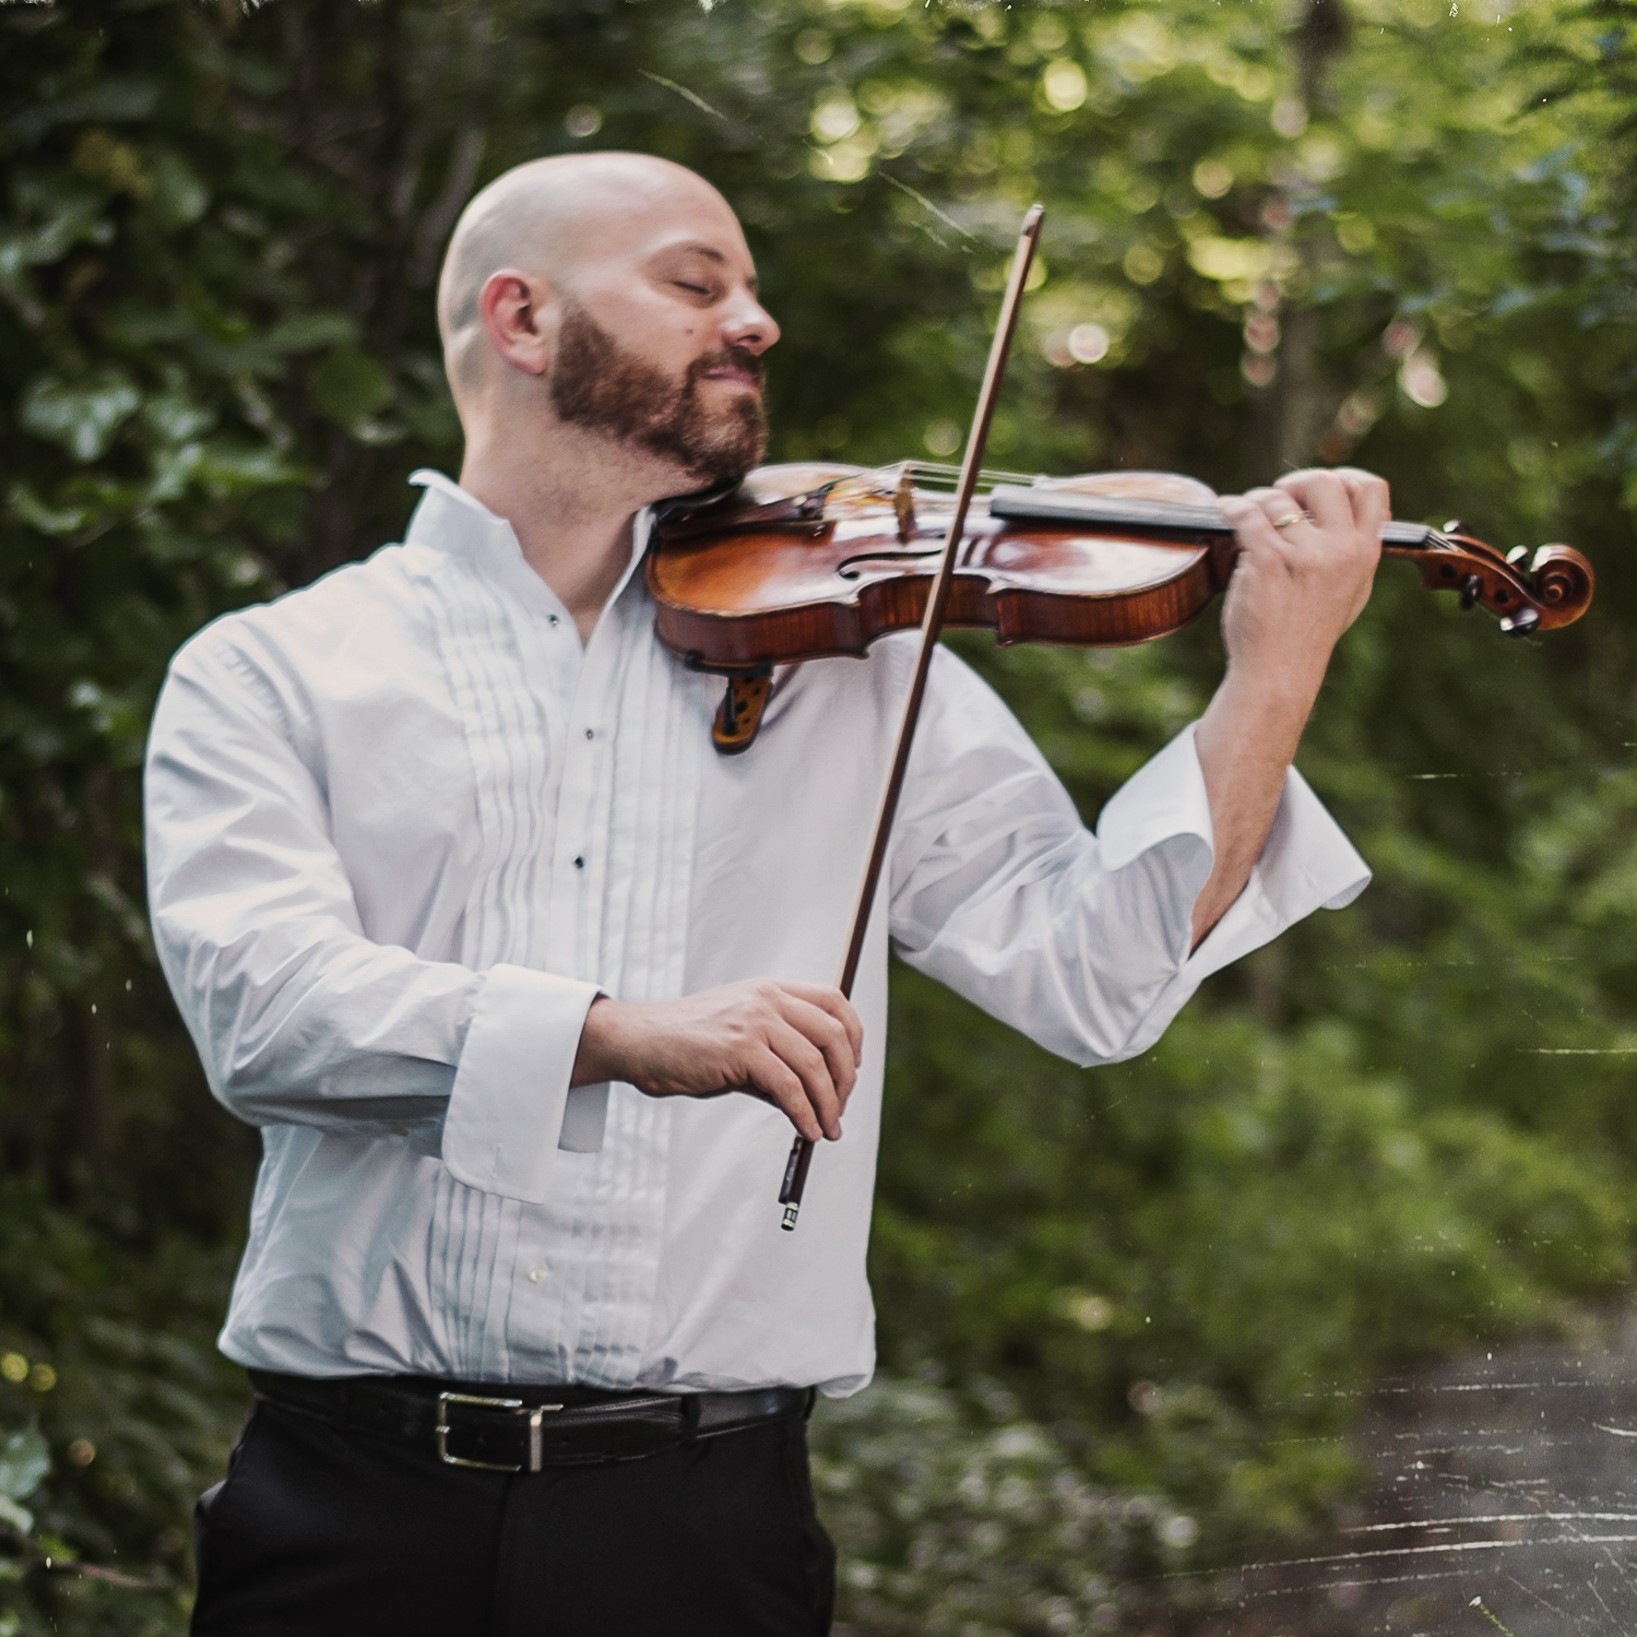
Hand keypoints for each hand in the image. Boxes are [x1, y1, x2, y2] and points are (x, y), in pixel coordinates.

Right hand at [571, 980, 863, 1142]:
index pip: (834, 1002)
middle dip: (845, 1078)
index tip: (851, 1068)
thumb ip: (777, 1058)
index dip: (853, 1036)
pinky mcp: (741, 1049)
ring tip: (828, 1130)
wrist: (639, 1041)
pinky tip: (807, 1131)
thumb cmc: (687, 1044)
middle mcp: (768, 999)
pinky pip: (788, 1087)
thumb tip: (814, 1098)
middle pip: (833, 1035)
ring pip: (814, 1065)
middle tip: (841, 1108)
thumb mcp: (740, 1038)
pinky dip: (804, 1113)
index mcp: (770, 989)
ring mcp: (755, 1021)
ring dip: (828, 1104)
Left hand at [1216, 466, 1387, 693]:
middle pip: (1324, 482)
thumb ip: (1355, 549)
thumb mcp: (1352, 590)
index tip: (1317, 487)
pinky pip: (1247, 515)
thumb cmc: (1309, 631)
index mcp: (1364, 553)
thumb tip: (1350, 504)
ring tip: (1247, 516)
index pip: (1371, 489)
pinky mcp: (1269, 563)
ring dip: (1256, 501)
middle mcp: (1340, 551)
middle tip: (1278, 498)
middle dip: (1294, 482)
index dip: (1343, 476)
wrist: (1280, 670)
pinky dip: (1232, 506)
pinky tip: (1225, 509)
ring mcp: (1305, 556)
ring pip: (1277, 499)